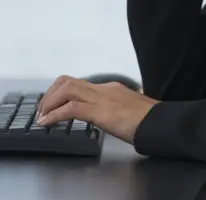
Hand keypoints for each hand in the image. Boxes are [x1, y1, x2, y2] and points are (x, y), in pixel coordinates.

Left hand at [35, 76, 157, 144]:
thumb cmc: (152, 121)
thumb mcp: (131, 111)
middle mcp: (103, 89)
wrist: (163, 122)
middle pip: (66, 81)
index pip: (78, 83)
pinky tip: (47, 124)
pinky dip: (54, 115)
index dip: (60, 92)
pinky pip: (70, 109)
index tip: (51, 104)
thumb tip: (113, 117)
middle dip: (49, 95)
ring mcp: (101, 98)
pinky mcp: (100, 111)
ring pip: (65, 90)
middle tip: (42, 110)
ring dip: (49, 103)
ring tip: (41, 117)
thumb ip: (119, 109)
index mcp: (110, 89)